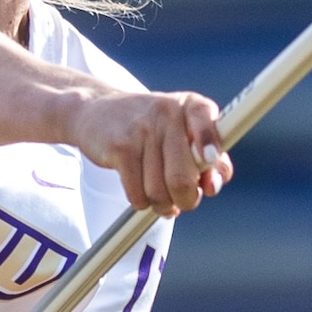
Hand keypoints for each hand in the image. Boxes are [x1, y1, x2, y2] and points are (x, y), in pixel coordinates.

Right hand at [72, 88, 230, 217]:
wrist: (98, 112)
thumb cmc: (152, 129)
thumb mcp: (184, 132)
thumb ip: (210, 158)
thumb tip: (213, 185)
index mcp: (191, 106)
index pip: (205, 117)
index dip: (210, 141)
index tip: (209, 159)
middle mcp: (167, 112)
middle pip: (182, 176)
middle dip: (187, 199)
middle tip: (184, 202)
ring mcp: (141, 129)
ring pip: (159, 191)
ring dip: (163, 205)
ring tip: (162, 200)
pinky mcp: (119, 148)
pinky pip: (137, 193)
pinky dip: (141, 202)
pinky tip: (142, 194)